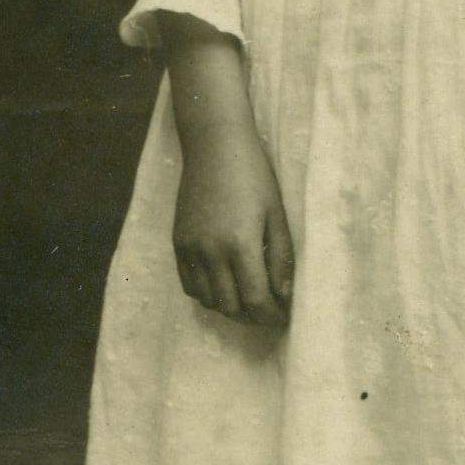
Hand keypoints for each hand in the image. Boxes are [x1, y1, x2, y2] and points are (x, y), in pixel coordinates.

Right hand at [164, 46, 295, 329]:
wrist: (214, 146)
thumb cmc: (254, 175)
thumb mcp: (276, 214)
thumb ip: (281, 257)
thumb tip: (285, 295)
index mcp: (240, 245)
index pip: (256, 301)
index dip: (272, 317)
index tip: (286, 318)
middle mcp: (210, 252)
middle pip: (230, 307)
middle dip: (253, 317)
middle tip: (271, 313)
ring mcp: (190, 249)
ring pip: (208, 300)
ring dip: (230, 308)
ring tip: (250, 301)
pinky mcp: (178, 243)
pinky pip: (189, 285)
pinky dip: (207, 294)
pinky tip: (225, 286)